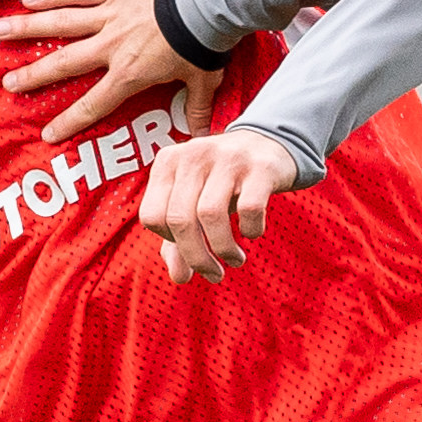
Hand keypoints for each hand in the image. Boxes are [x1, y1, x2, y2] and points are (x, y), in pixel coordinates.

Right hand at [0, 0, 219, 143]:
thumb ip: (198, 109)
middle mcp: (110, 46)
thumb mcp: (202, 82)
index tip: (48, 134)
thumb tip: (202, 136)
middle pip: (65, 64)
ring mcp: (108, 15)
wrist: (208, 3)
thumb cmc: (204, 44)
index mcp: (129, 74)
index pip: (94, 104)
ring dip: (28, 28)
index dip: (70, 121)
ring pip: (61, 23)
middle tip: (8, 84)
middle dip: (34, 76)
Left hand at [141, 128, 300, 282]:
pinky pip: (250, 208)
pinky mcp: (260, 167)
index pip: (152, 216)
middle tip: (215, 274)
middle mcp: (193, 154)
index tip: (190, 248)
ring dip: (224, 249)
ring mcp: (228, 157)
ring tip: (235, 260)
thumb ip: (178, 240)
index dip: (170, 242)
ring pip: (211, 215)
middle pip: (180, 219)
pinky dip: (251, 230)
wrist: (269, 144)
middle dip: (197, 258)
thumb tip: (179, 278)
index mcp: (168, 161)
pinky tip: (253, 233)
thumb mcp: (194, 203)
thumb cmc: (223, 181)